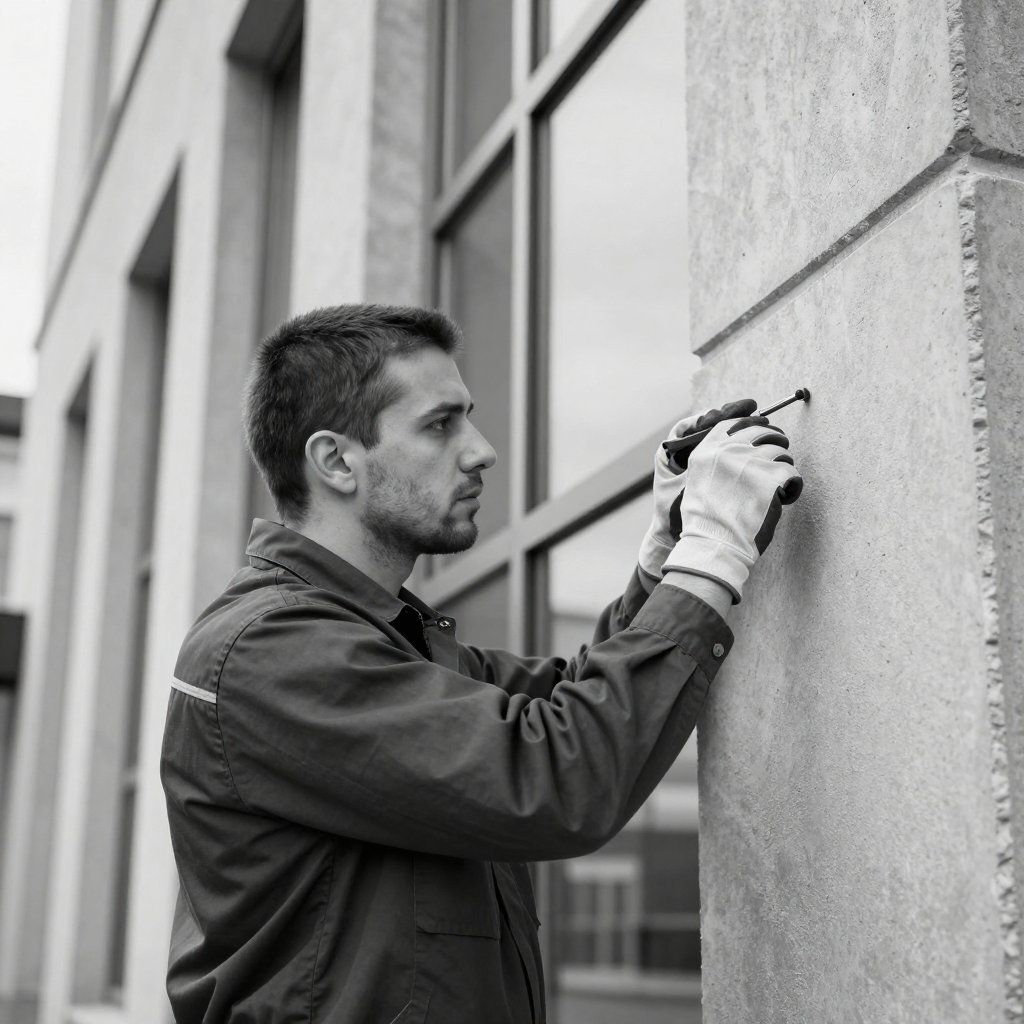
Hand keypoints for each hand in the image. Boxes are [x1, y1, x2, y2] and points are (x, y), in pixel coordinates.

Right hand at [662, 414, 802, 603]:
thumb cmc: (706, 521)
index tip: (763, 431)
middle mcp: (727, 451)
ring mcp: (749, 462)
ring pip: (780, 450)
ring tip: (780, 483)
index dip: (753, 424)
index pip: (734, 423)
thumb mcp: (698, 482)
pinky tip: (786, 496)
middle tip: (779, 457)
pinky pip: (792, 471)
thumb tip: (740, 447)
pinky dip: (793, 485)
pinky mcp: (770, 478)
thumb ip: (714, 461)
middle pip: (761, 431)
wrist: (713, 544)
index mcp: (707, 451)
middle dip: (775, 441)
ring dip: (784, 465)